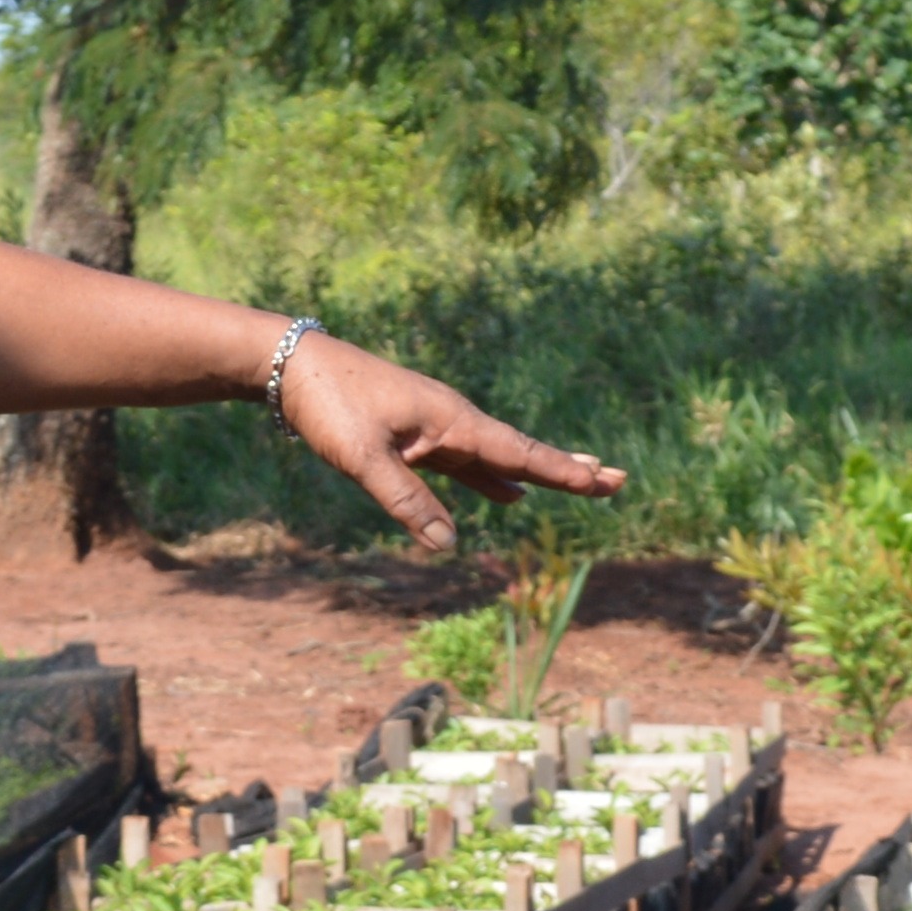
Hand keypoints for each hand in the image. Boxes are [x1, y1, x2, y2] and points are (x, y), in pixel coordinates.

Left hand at [268, 329, 620, 558]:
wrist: (293, 366)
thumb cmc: (329, 405)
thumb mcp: (362, 458)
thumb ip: (405, 501)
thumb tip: (448, 543)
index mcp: (450, 420)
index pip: (517, 453)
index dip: (560, 472)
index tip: (602, 481)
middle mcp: (453, 420)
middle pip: (521, 451)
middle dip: (568, 469)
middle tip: (617, 481)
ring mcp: (436, 427)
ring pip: (499, 457)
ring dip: (539, 472)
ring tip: (582, 480)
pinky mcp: (416, 436)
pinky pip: (468, 462)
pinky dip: (494, 478)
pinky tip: (510, 495)